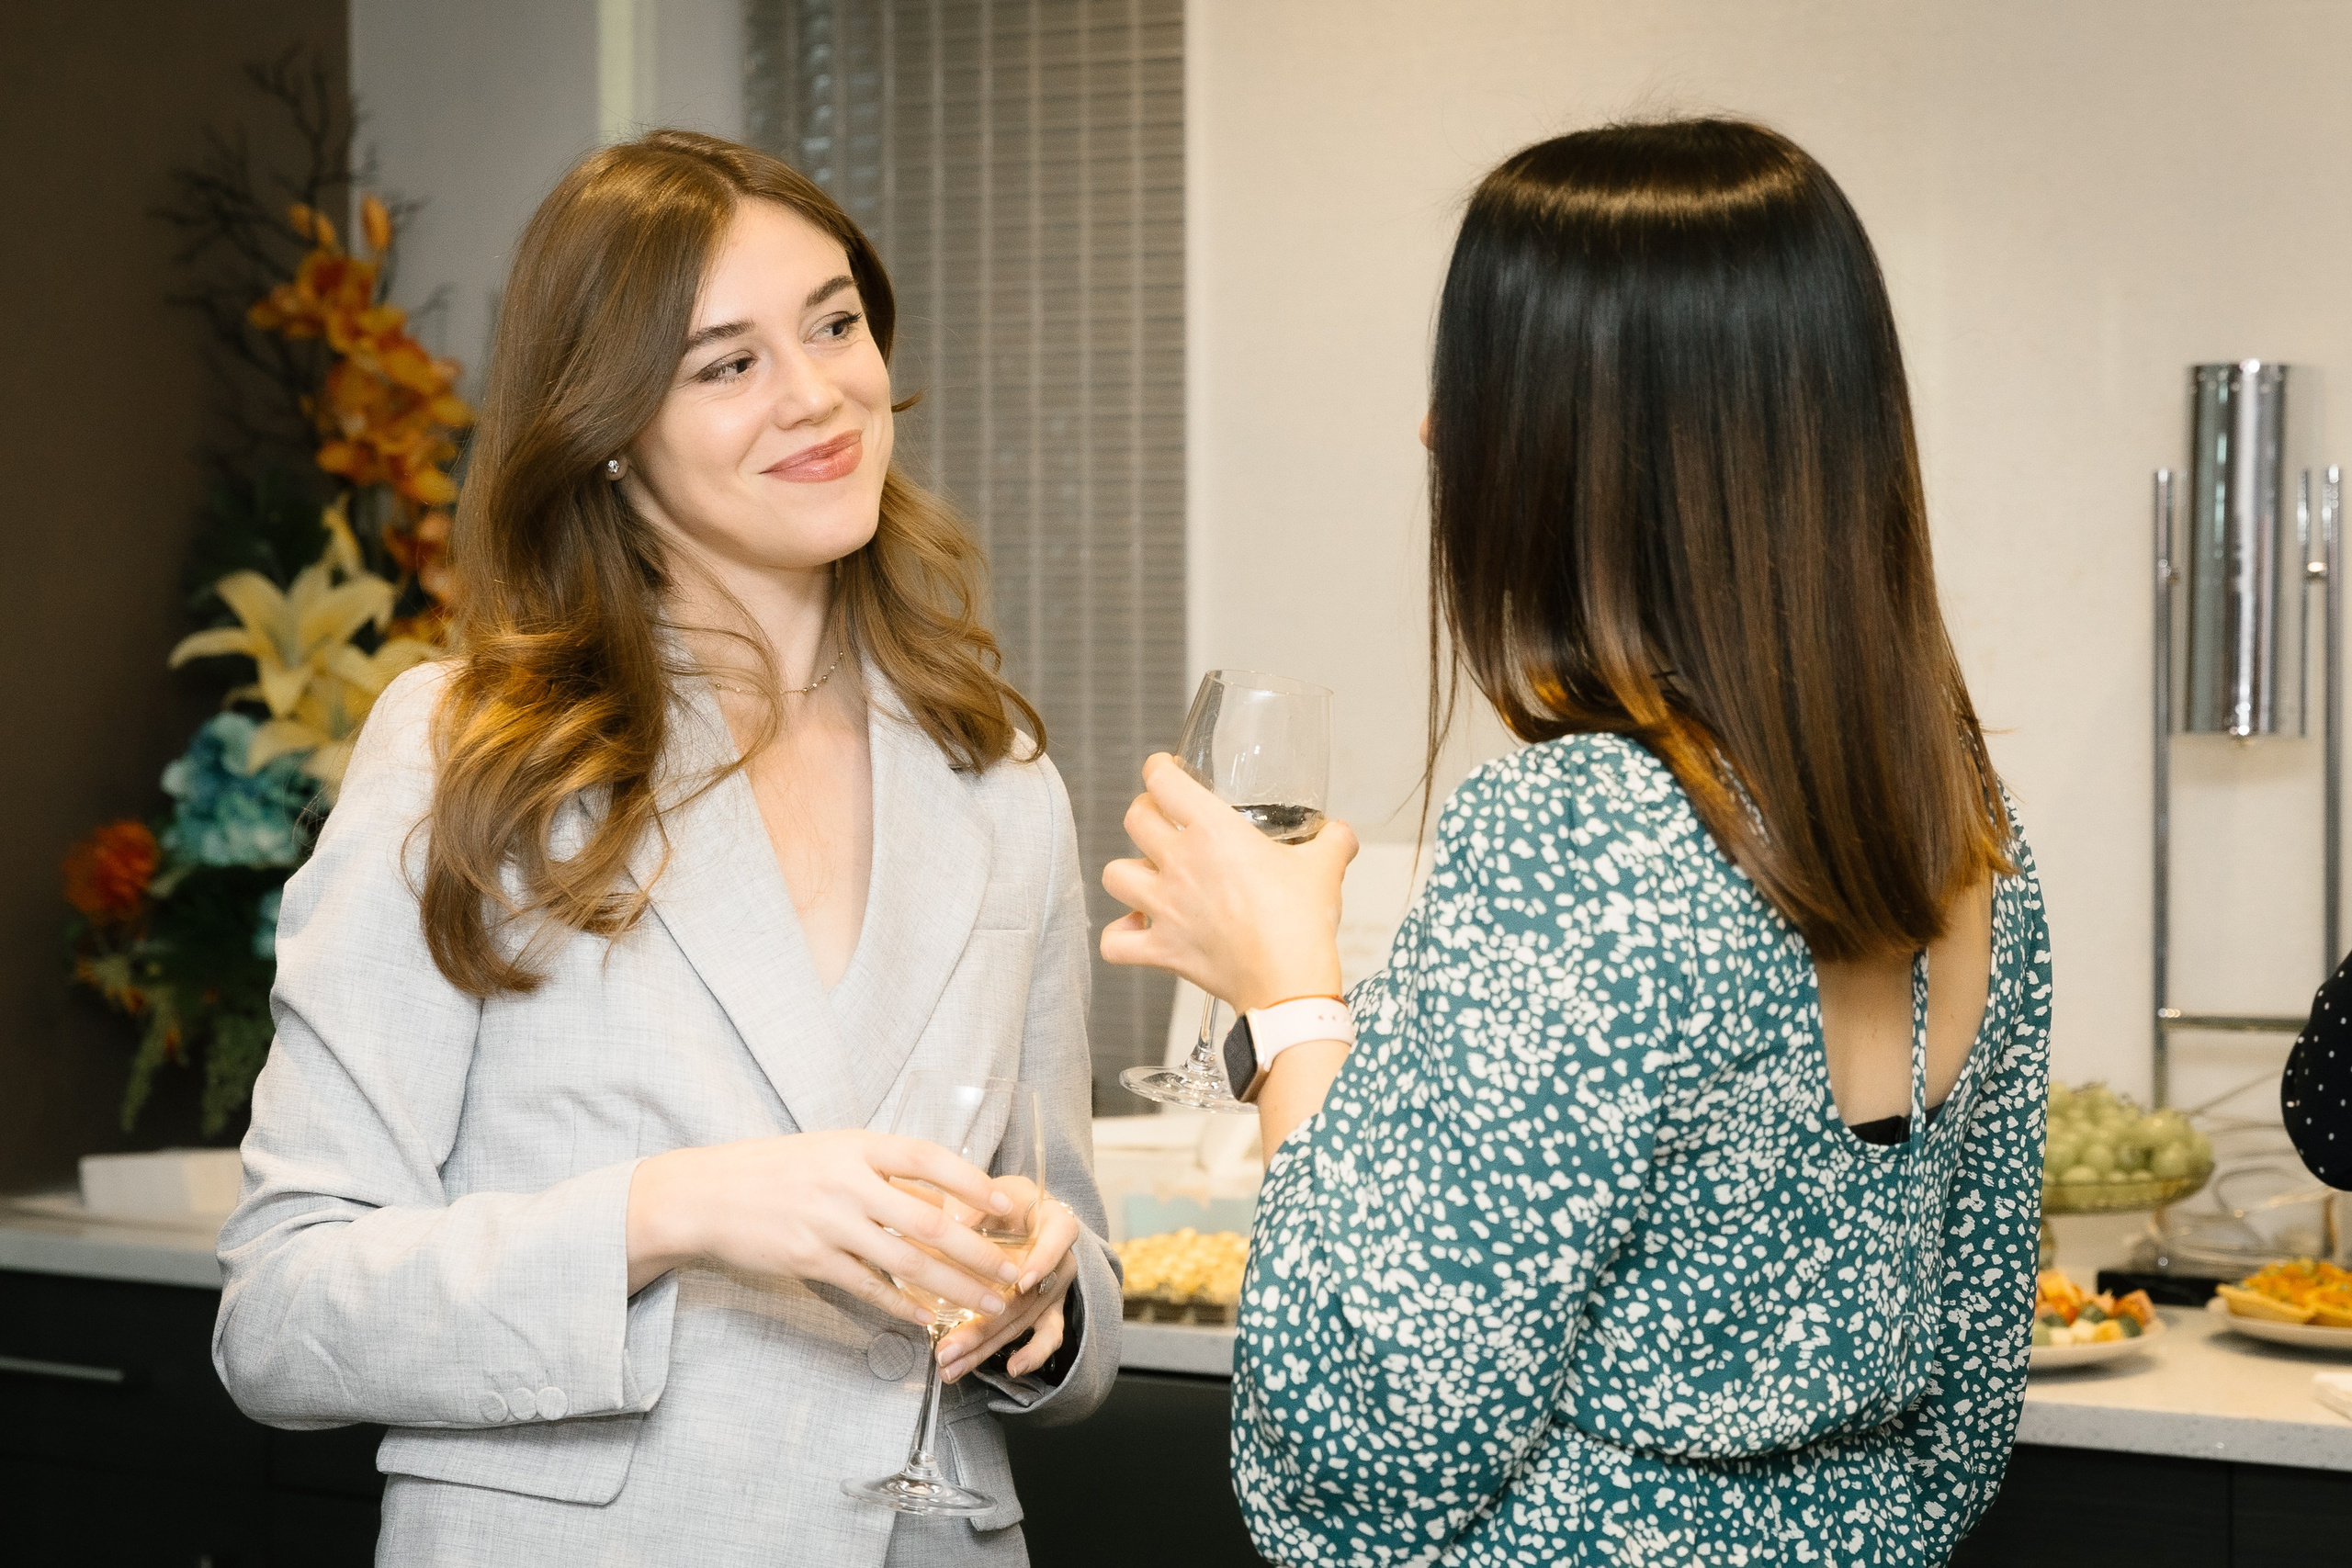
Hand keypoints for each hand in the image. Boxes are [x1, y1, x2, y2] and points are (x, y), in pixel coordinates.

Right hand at [624, 1131, 1020, 1328]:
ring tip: (988, 1303)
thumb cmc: (775, 1169)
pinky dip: (902, 1304)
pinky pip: (868, 1286)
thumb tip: (938, 1191)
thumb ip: (880, 1169)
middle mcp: (846, 1182)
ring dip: (954, 1286)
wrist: (706, 1195)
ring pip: (906, 1261)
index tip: (1007, 1204)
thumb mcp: (830, 1151)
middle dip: (978, 1251)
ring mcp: (828, 1223)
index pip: (928, 1158)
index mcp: (856, 1145)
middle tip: (1012, 1271)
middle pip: (929, 1220)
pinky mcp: (809, 1259)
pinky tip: (928, 1318)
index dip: (972, 1181)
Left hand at [936, 1194, 1083, 1382]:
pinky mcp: (1049, 1310)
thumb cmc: (1004, 1200)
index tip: (1020, 1282)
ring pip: (1023, 1322)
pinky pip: (1047, 1336)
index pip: (1057, 1239)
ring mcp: (1056, 1290)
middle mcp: (1062, 1260)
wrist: (1023, 1208)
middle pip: (1026, 1296)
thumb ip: (970, 1206)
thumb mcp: (990, 1191)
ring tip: (952, 1365)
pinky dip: (1033, 1355)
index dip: (1042, 1261)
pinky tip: (1012, 1370)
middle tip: (948, 1347)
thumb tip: (945, 1227)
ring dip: (987, 1347)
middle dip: (985, 1325)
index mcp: (1055, 1222)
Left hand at [1098, 753, 1357, 1010]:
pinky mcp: (1161, 949)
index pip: (1163, 781)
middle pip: (1134, 819)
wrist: (1288, 979)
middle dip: (1144, 812)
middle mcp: (1180, 863)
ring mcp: (1165, 907)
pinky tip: (1134, 930)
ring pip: (1114, 874)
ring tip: (1146, 875)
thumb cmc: (1300, 922)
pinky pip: (1114, 942)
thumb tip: (1340, 835)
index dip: (1159, 769)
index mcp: (1214, 831)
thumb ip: (1332, 841)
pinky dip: (1119, 937)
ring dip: (1127, 872)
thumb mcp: (1325, 867)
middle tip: (1160, 818)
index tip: (1165, 770)